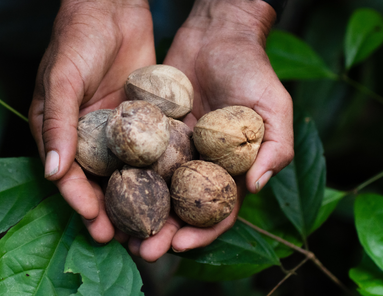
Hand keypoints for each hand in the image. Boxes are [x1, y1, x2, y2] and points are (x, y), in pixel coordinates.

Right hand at [29, 0, 154, 242]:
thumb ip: (58, 123)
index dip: (80, 202)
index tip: (97, 225)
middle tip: (128, 238)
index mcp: (60, 132)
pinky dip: (157, 170)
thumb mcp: (62, 78)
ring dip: (137, 198)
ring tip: (152, 224)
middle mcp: (87, 137)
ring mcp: (116, 130)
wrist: (113, 7)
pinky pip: (149, 149)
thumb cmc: (77, 38)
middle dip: (112, 210)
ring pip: (126, 172)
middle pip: (99, 181)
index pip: (68, 176)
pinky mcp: (142, 120)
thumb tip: (53, 174)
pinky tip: (172, 189)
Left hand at [128, 0, 293, 260]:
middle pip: (181, 207)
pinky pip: (138, 156)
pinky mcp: (154, 130)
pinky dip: (125, 175)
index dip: (202, 232)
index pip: (218, 210)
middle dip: (163, 232)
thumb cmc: (252, 69)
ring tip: (119, 231)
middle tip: (142, 252)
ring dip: (139, 212)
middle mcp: (201, 164)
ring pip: (155, 188)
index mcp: (231, 168)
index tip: (181, 245)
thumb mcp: (274, 106)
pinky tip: (107, 190)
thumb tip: (255, 186)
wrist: (217, 34)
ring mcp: (176, 149)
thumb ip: (275, 146)